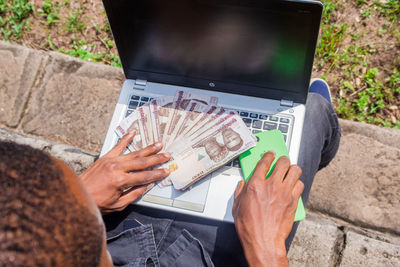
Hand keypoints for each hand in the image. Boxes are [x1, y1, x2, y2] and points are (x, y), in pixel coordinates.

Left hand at [80, 130, 170, 213]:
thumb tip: (147, 185)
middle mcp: (117, 168)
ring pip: (133, 153)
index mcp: (121, 181)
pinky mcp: (105, 157)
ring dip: (147, 149)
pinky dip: (126, 139)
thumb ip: (134, 194)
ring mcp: (110, 161)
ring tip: (158, 144)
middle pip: (142, 162)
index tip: (166, 171)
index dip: (157, 174)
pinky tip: (133, 132)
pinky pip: (118, 146)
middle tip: (167, 155)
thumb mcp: (118, 204)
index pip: (145, 176)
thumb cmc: (96, 202)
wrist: (78, 195)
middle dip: (156, 159)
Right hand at [232, 151, 303, 266]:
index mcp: (255, 185)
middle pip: (283, 162)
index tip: (270, 155)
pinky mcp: (293, 201)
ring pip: (295, 170)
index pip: (264, 162)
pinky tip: (293, 186)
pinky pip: (300, 184)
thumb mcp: (237, 207)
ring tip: (289, 171)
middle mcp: (271, 186)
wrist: (263, 241)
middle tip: (281, 162)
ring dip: (292, 169)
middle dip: (282, 160)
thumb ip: (240, 192)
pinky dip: (297, 183)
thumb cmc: (250, 227)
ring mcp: (284, 193)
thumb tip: (242, 185)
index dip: (268, 156)